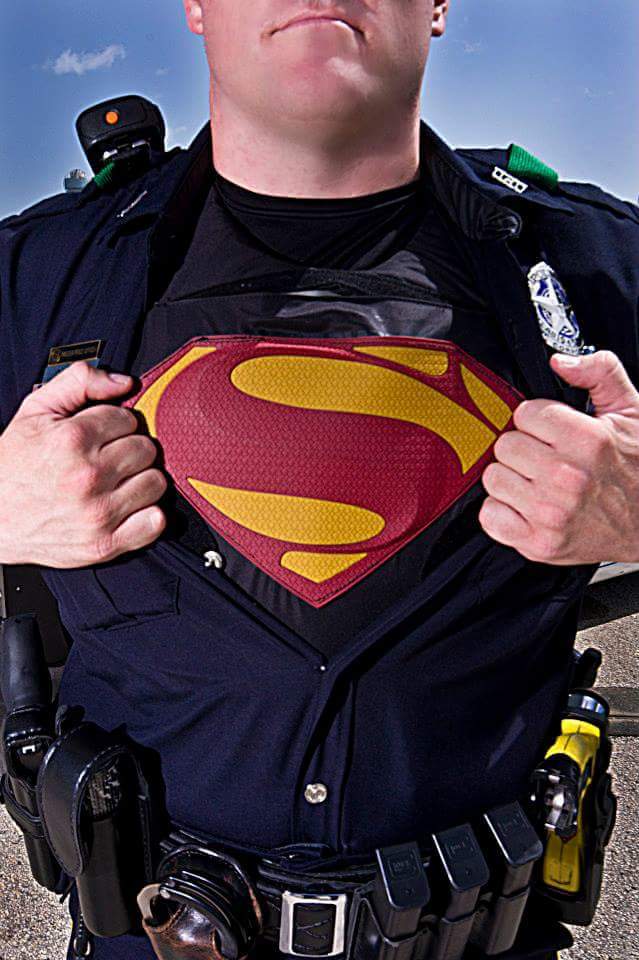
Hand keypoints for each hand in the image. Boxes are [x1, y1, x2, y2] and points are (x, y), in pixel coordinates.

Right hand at [0, 361, 166, 566]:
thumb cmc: (12, 466)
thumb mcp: (35, 411)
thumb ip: (79, 382)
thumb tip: (124, 382)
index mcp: (72, 440)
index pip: (128, 418)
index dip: (116, 424)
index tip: (102, 435)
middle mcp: (88, 477)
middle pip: (146, 449)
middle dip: (130, 449)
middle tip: (109, 458)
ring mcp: (98, 513)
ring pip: (155, 482)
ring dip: (141, 480)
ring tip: (117, 482)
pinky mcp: (105, 544)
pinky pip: (155, 522)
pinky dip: (147, 515)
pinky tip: (127, 507)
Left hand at [478, 350, 638, 563]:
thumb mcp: (632, 411)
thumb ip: (599, 373)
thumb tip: (560, 361)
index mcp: (589, 441)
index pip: (525, 413)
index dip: (538, 419)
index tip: (553, 431)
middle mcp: (568, 478)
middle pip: (505, 445)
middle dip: (523, 448)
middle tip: (547, 458)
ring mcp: (551, 514)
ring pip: (494, 477)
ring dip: (511, 479)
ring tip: (539, 483)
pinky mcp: (539, 544)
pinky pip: (490, 515)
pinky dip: (503, 512)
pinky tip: (527, 507)